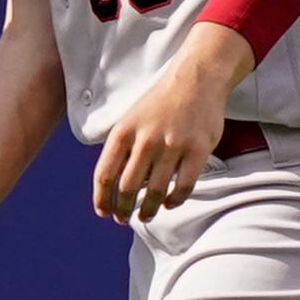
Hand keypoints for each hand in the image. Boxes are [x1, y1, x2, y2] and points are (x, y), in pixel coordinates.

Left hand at [93, 26, 251, 223]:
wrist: (195, 80)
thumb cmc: (159, 104)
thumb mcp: (129, 120)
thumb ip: (121, 149)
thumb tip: (114, 185)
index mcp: (123, 133)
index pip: (104, 175)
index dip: (102, 199)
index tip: (104, 212)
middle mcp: (145, 141)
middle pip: (128, 188)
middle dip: (123, 209)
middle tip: (124, 218)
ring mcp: (172, 146)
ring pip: (155, 192)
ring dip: (148, 210)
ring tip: (145, 216)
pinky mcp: (198, 150)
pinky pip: (184, 186)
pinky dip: (175, 201)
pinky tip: (169, 203)